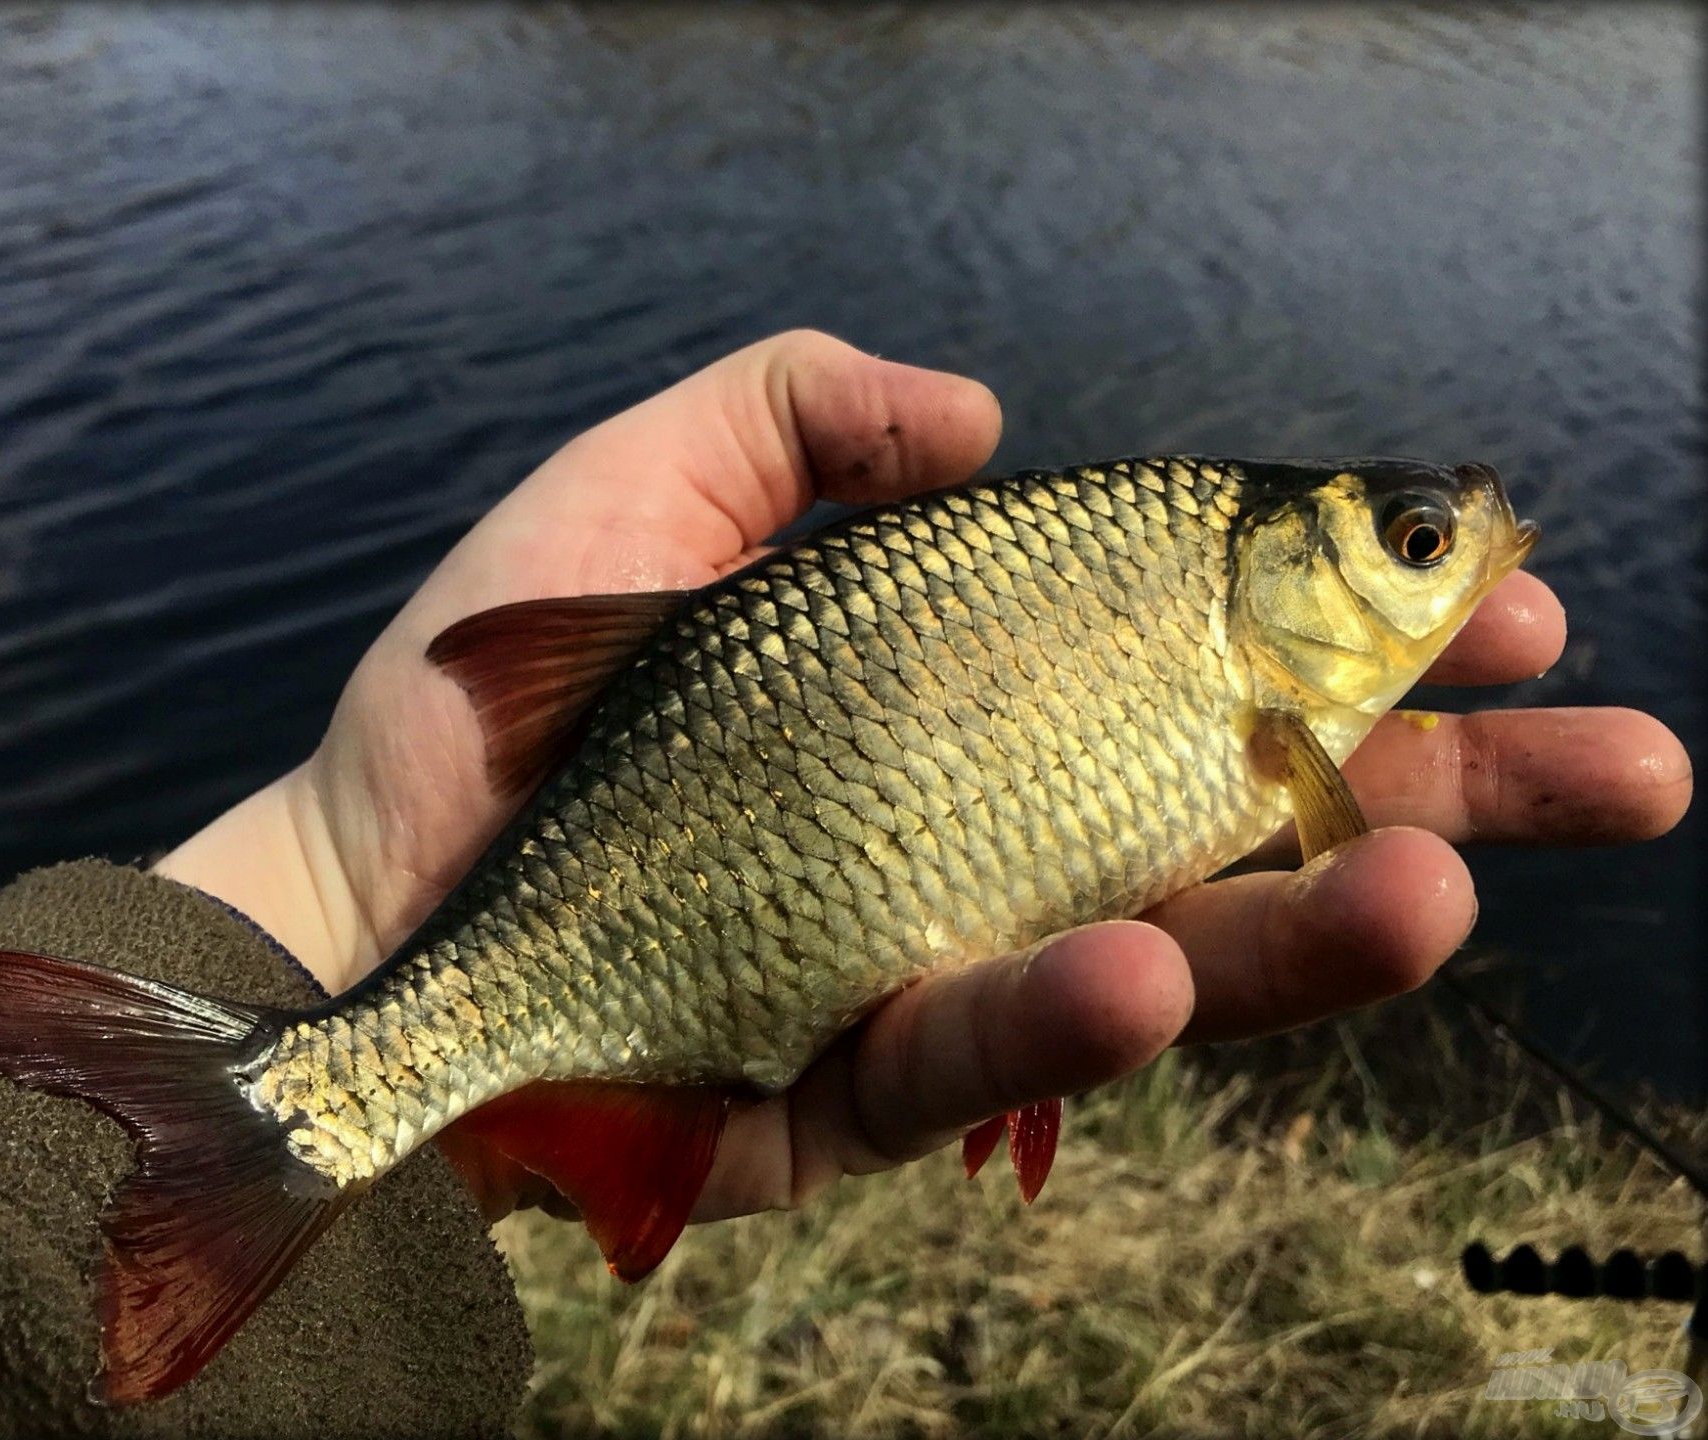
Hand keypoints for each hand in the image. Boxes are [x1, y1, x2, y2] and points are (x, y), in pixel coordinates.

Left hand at [155, 330, 1692, 1223]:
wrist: (366, 885)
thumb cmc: (496, 689)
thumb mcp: (655, 481)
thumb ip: (819, 409)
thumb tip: (998, 412)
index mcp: (969, 682)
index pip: (1208, 647)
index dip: (1356, 624)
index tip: (1499, 589)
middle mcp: (990, 819)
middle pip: (1250, 808)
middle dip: (1439, 786)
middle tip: (1628, 765)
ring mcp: (945, 957)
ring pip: (1171, 950)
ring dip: (1309, 925)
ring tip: (1433, 884)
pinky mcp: (867, 1081)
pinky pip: (991, 1048)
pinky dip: (1072, 1010)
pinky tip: (1149, 960)